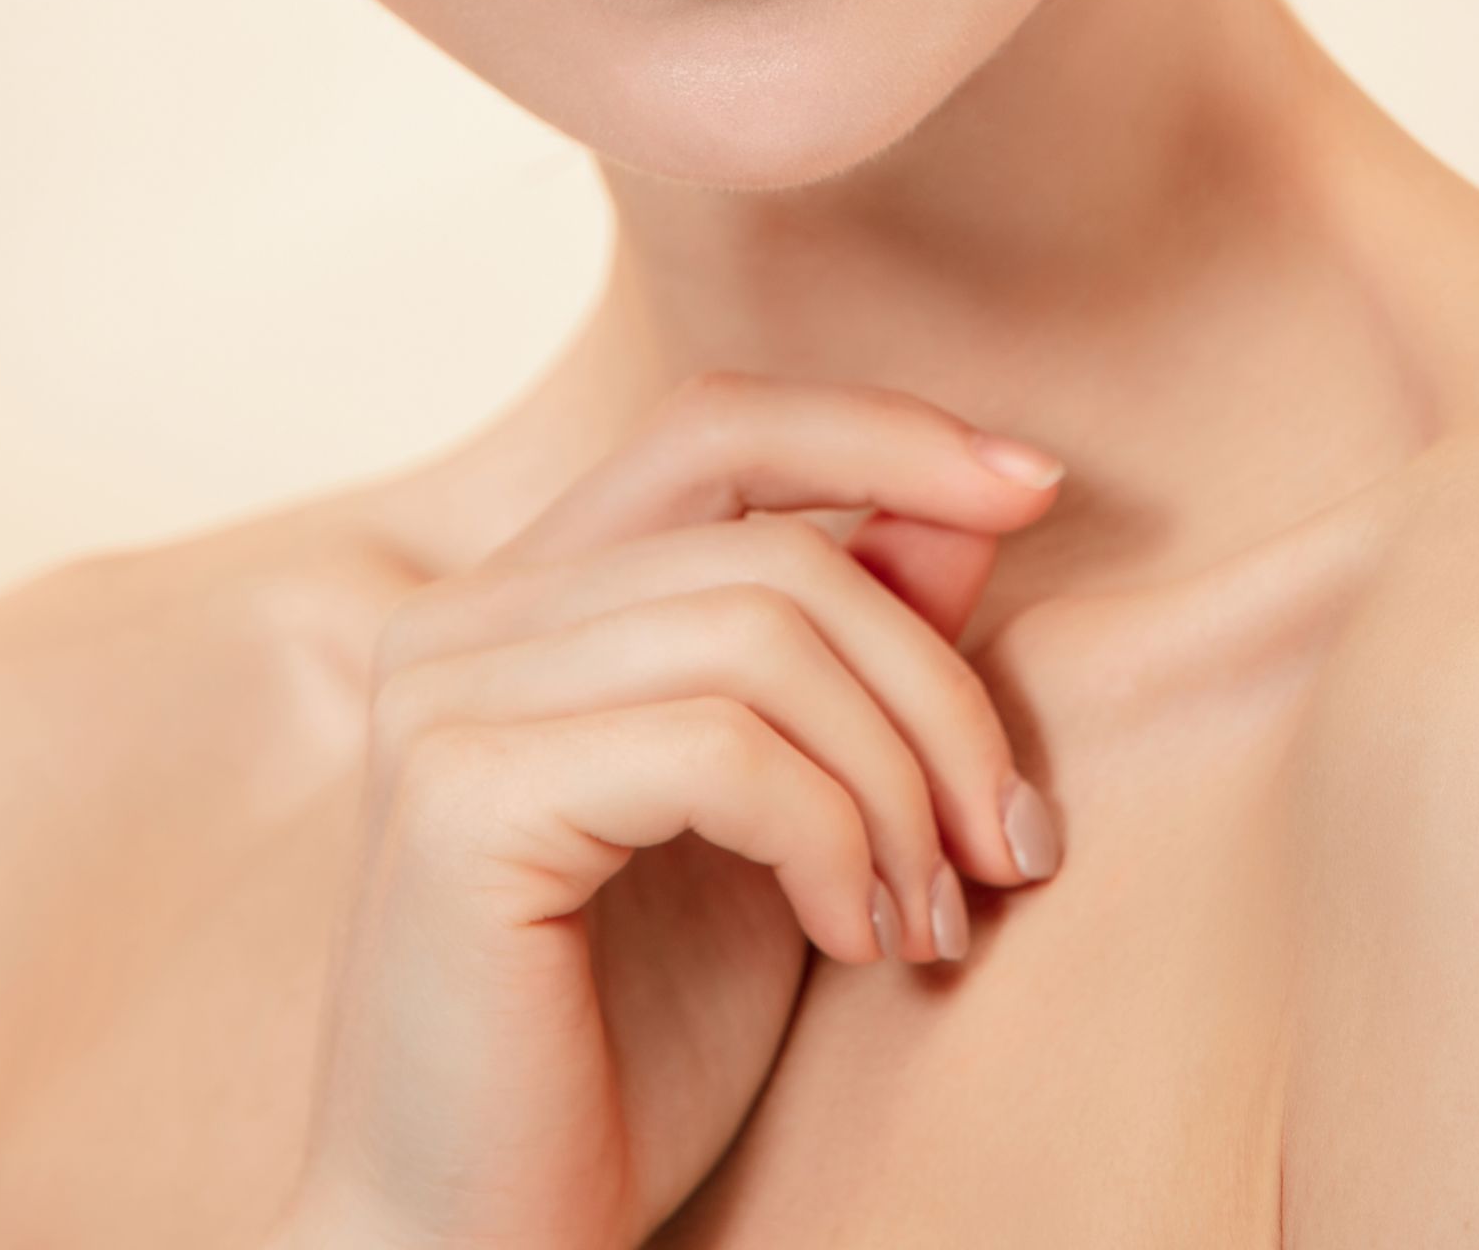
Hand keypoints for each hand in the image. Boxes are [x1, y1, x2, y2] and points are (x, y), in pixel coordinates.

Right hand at [274, 369, 1065, 1249]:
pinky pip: (723, 747)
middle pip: (775, 542)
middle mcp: (461, 619)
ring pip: (764, 633)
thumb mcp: (789, 821)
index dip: (881, 433)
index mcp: (521, 599)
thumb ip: (851, 658)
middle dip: (939, 684)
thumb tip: (976, 501)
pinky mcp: (460, 795)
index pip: (715, 426)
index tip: (1034, 484)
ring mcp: (443, 697)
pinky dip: (837, 841)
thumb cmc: (630, 1052)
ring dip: (902, 782)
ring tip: (933, 920)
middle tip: (1014, 841)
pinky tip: (856, 942)